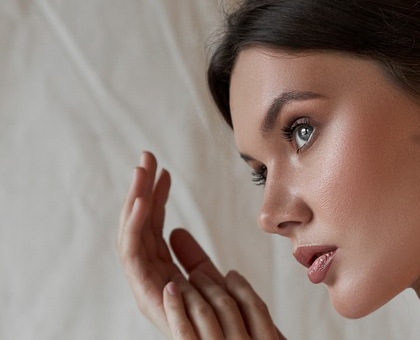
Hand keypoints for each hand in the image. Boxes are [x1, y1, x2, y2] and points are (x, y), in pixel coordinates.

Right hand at [117, 151, 284, 338]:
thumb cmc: (225, 323)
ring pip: (131, 236)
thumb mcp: (211, 282)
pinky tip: (142, 203)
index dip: (156, 198)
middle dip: (140, 191)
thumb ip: (194, 258)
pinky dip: (134, 229)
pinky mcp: (145, 295)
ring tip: (141, 173)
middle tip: (146, 158)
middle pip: (139, 227)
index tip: (163, 171)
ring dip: (134, 202)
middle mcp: (149, 278)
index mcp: (162, 273)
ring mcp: (145, 286)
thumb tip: (177, 231)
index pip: (154, 228)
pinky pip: (133, 258)